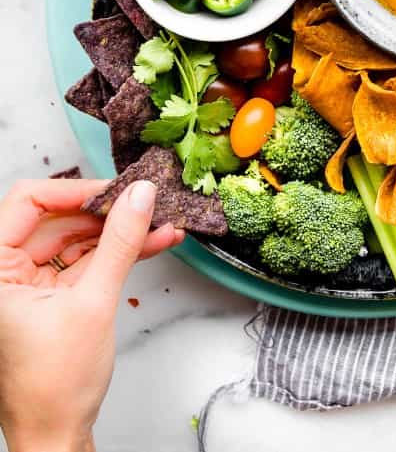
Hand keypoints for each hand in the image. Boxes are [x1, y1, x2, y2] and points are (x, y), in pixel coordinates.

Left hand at [0, 178, 184, 451]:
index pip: (28, 202)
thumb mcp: (93, 303)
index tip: (116, 190)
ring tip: (160, 222)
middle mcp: (6, 272)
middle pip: (57, 217)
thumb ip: (119, 243)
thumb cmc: (53, 387)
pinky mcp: (54, 295)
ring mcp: (30, 283)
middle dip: (106, 211)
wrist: (56, 437)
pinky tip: (153, 242)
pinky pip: (87, 260)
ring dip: (120, 231)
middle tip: (145, 202)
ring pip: (77, 237)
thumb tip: (138, 196)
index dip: (75, 191)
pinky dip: (119, 252)